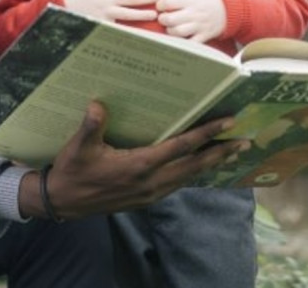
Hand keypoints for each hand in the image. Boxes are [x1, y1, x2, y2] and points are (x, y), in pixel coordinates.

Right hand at [17, 101, 246, 219]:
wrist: (63, 202)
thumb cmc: (72, 171)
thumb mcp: (78, 147)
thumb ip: (91, 126)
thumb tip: (97, 105)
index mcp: (138, 165)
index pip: (180, 147)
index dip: (205, 134)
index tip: (227, 122)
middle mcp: (150, 181)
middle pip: (194, 165)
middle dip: (220, 152)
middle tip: (244, 140)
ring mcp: (150, 193)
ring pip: (189, 177)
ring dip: (210, 164)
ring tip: (229, 152)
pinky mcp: (146, 199)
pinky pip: (177, 184)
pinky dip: (193, 174)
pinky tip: (198, 167)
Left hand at [156, 0, 225, 42]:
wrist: (230, 10)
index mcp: (191, 0)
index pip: (169, 2)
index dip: (160, 4)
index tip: (161, 6)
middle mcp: (195, 14)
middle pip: (171, 19)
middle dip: (162, 19)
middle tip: (163, 17)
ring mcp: (199, 26)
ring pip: (178, 32)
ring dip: (170, 30)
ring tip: (171, 26)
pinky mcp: (204, 36)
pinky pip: (190, 43)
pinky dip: (182, 42)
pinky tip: (179, 37)